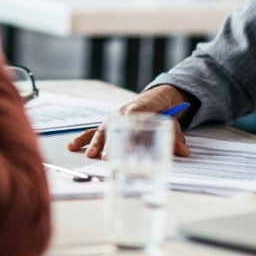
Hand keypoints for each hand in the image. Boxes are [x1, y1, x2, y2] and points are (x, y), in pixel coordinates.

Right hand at [67, 85, 192, 158]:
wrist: (157, 97)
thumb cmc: (164, 112)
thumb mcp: (173, 123)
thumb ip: (176, 137)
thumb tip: (184, 152)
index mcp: (141, 107)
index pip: (134, 116)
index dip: (130, 131)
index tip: (127, 146)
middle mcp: (124, 111)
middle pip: (116, 126)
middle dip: (111, 143)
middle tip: (107, 158)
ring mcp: (114, 117)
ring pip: (103, 130)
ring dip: (95, 143)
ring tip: (90, 156)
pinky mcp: (108, 123)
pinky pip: (94, 131)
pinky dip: (83, 139)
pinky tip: (72, 146)